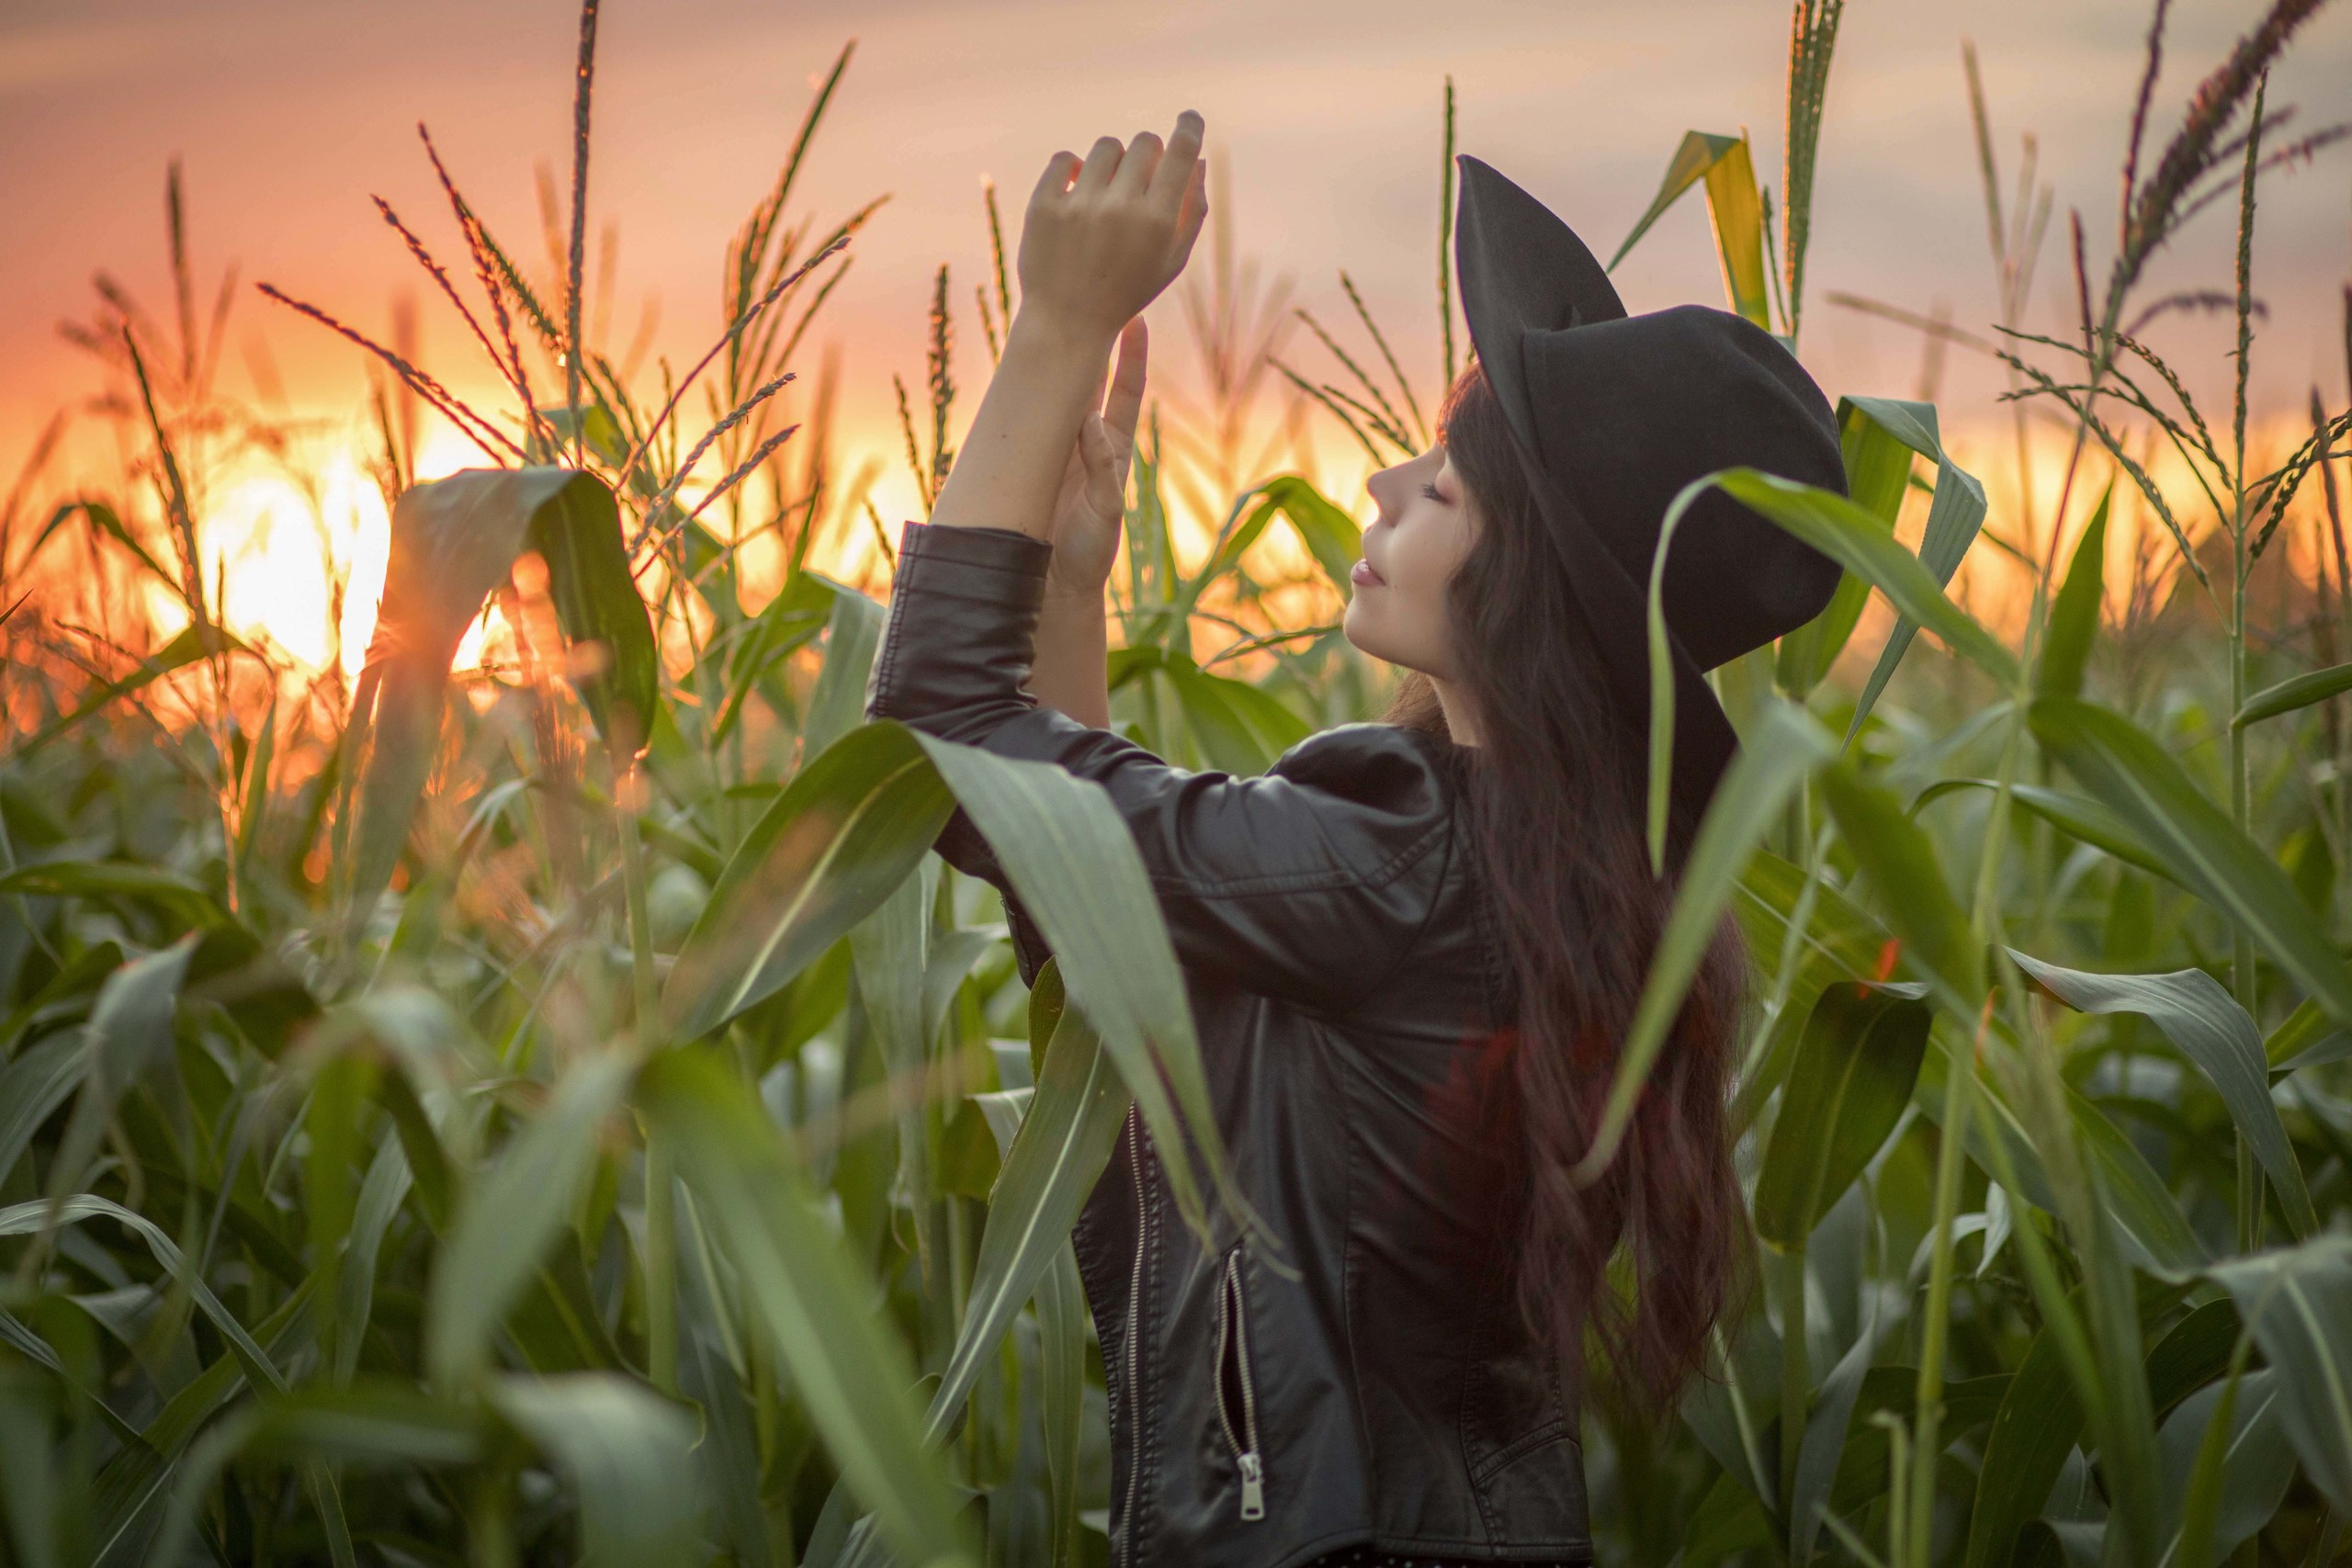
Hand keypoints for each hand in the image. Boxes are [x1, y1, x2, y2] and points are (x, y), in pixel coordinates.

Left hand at [1017, 111, 1207, 343]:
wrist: (1067, 322)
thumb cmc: (1128, 290)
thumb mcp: (1171, 260)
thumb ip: (1193, 210)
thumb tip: (1199, 159)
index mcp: (1157, 221)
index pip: (1181, 152)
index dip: (1190, 128)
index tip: (1189, 119)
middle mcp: (1120, 208)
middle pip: (1144, 143)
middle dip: (1148, 155)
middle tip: (1140, 179)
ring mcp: (1079, 205)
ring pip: (1105, 147)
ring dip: (1111, 162)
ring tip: (1107, 189)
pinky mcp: (1044, 206)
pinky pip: (1064, 158)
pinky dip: (1073, 167)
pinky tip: (1078, 185)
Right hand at [1046, 319, 1148, 599]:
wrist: (1053, 585)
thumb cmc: (1089, 553)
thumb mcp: (1106, 511)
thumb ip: (1103, 471)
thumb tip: (1090, 423)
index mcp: (1112, 447)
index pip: (1124, 389)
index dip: (1131, 354)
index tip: (1135, 317)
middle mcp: (1083, 440)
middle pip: (1088, 378)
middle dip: (1088, 340)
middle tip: (1086, 300)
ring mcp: (1053, 448)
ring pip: (1053, 394)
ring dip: (1051, 361)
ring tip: (1048, 321)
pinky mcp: (1025, 460)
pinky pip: (1023, 420)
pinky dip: (1021, 394)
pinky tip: (1014, 370)